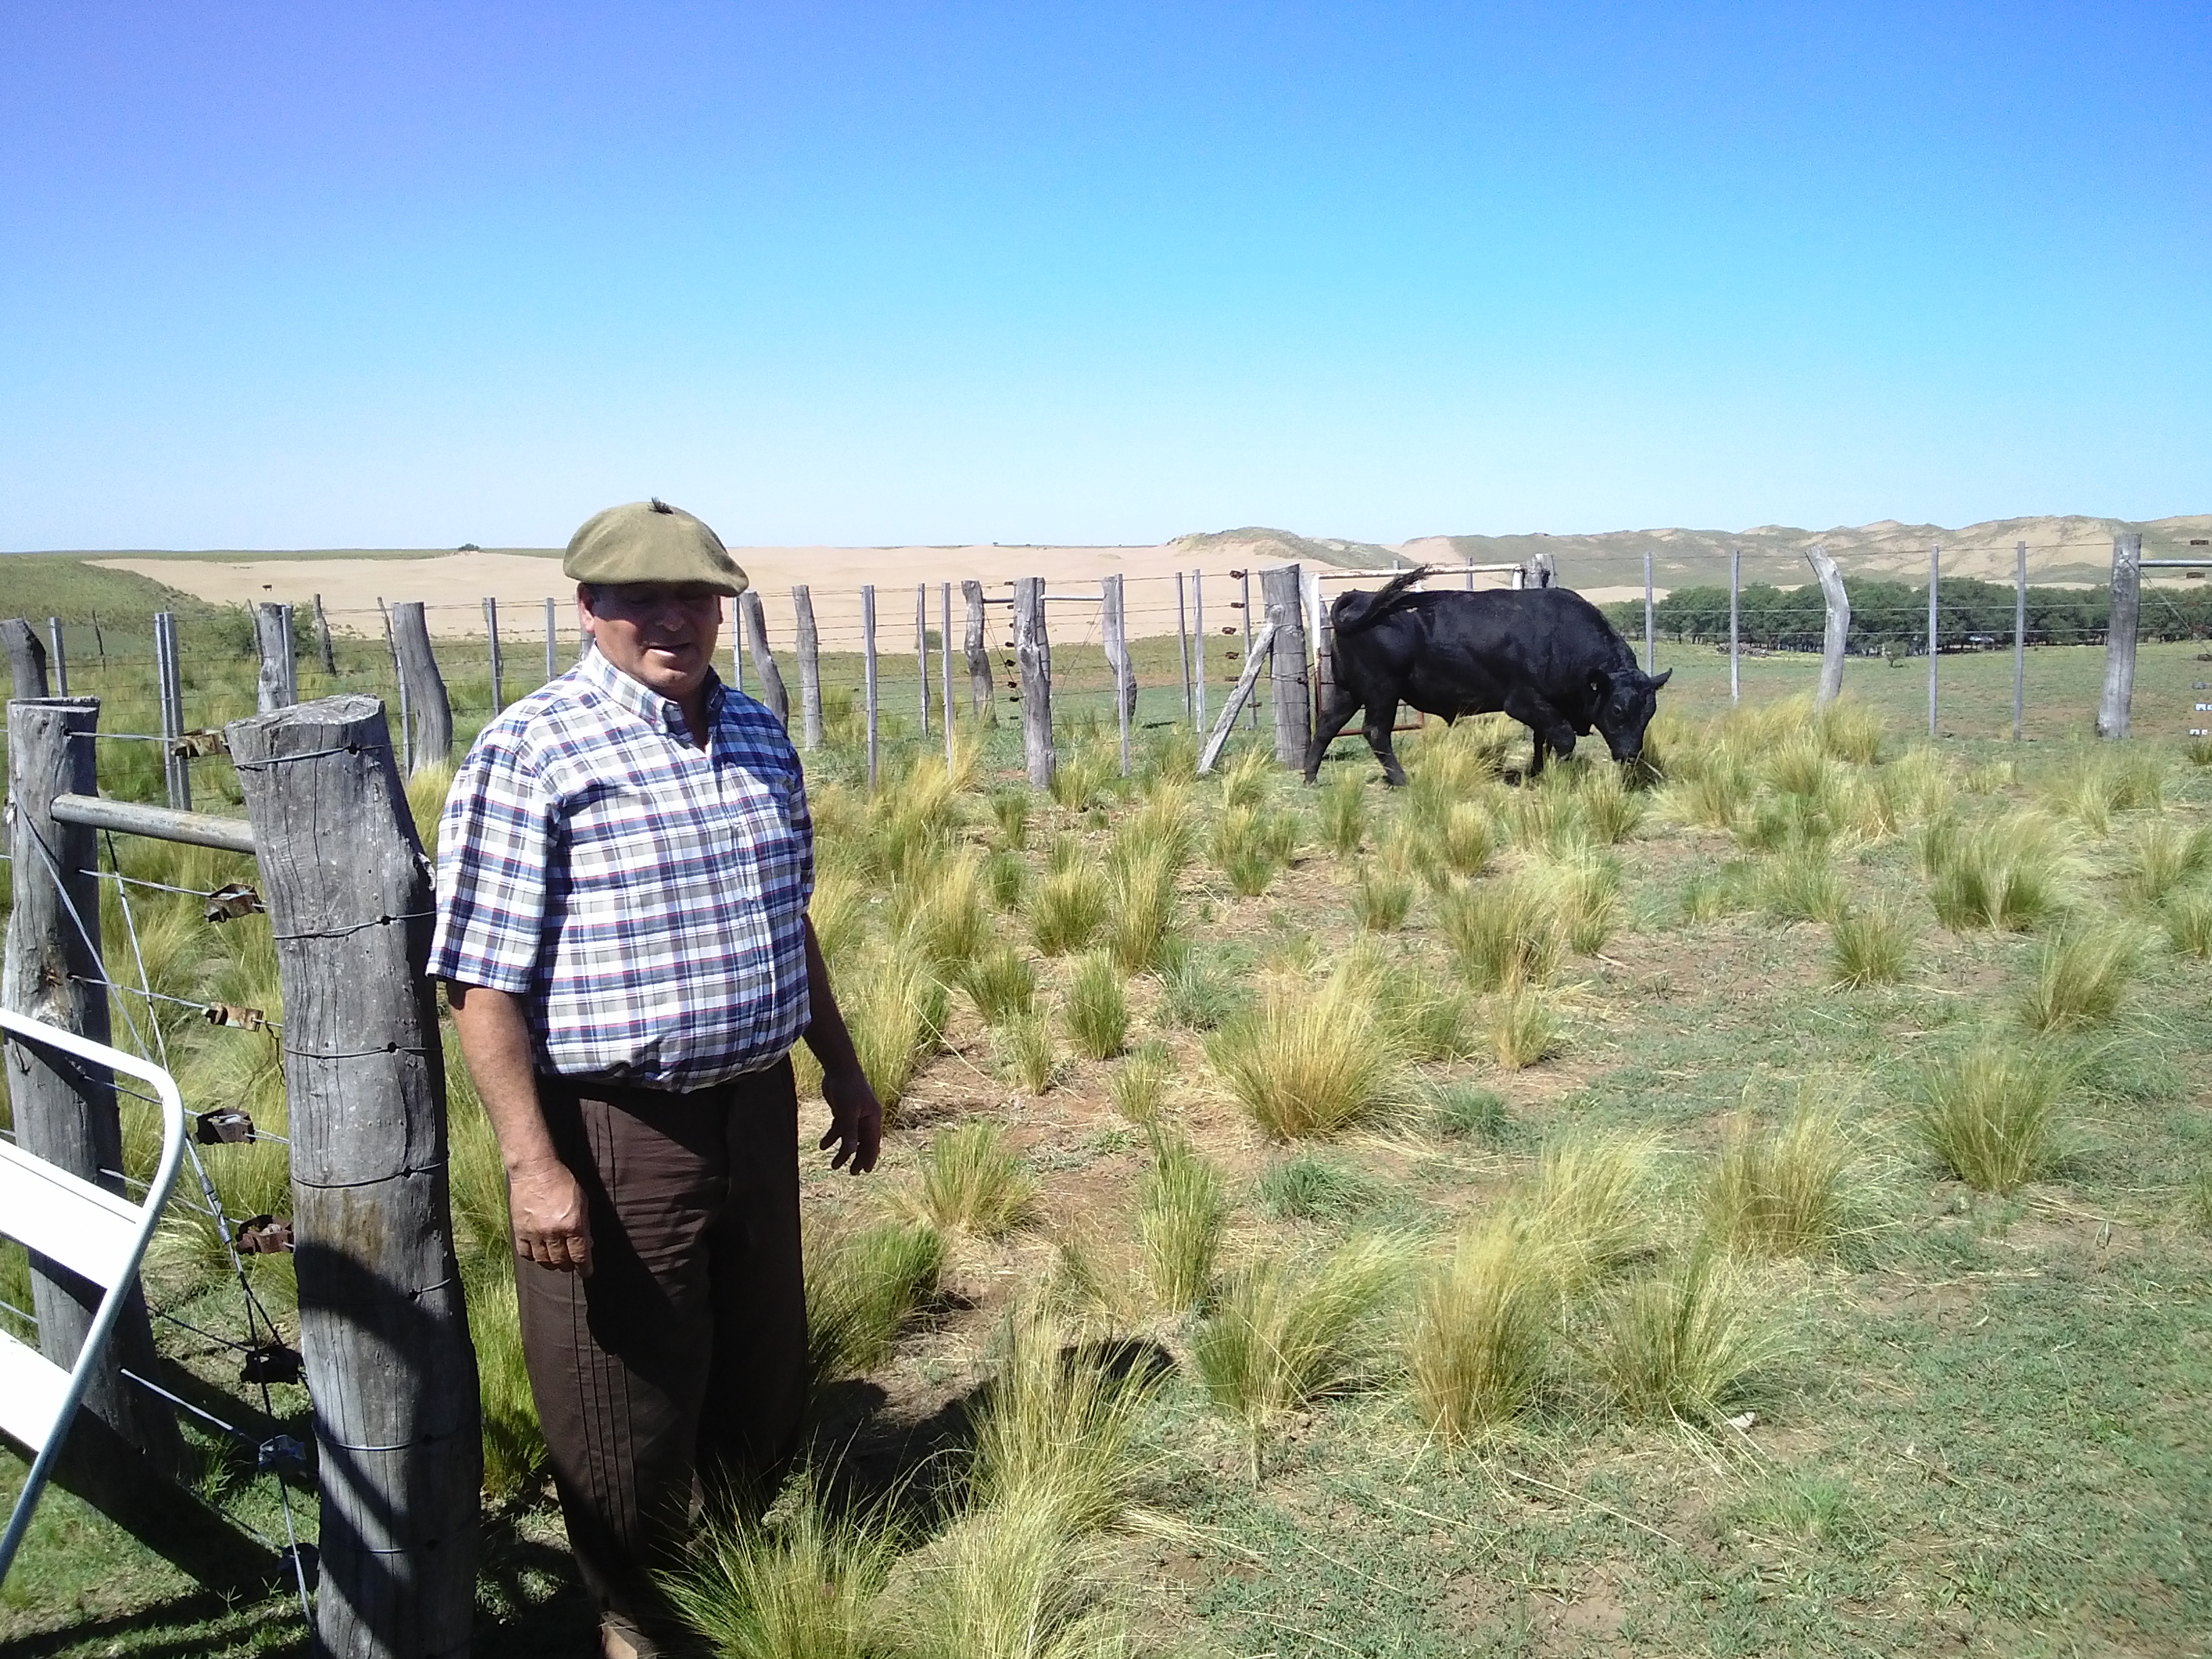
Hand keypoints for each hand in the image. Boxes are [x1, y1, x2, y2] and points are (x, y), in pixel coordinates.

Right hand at [507, 1157, 593, 1275]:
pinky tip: (539, 1254)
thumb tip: (587, 1244)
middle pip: (561, 1260)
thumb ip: (585, 1224)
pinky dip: (533, 1257)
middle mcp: (553, 1233)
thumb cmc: (562, 1181)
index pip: (580, 1255)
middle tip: (571, 1264)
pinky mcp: (519, 1230)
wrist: (535, 1170)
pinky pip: (525, 1253)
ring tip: (556, 1261)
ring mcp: (534, 1233)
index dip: (585, 1267)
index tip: (587, 1272)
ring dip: (552, 1264)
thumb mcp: (583, 1201)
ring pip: (543, 1260)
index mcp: (572, 1225)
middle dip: (569, 1265)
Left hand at [819, 1066, 882, 1173]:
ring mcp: (854, 1114)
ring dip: (842, 1151)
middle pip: (863, 1142)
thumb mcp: (848, 1112)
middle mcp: (865, 1118)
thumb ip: (850, 1132)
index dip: (869, 1157)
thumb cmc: (847, 1088)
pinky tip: (823, 1146)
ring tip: (833, 1165)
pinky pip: (839, 1129)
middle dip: (857, 1157)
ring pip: (850, 1138)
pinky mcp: (843, 1111)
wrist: (839, 1068)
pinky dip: (832, 1138)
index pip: (873, 1142)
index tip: (865, 1171)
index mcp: (872, 1118)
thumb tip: (852, 1151)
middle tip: (851, 1172)